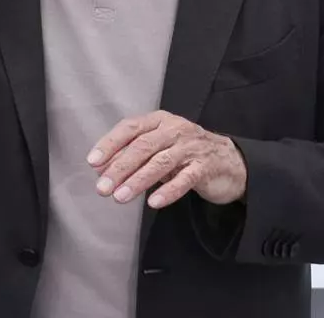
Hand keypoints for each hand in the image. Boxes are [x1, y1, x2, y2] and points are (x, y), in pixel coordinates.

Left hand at [88, 111, 246, 209]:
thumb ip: (133, 156)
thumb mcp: (159, 150)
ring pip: (161, 162)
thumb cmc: (186, 154)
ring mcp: (192, 147)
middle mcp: (175, 128)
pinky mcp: (206, 166)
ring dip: (138, 181)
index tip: (93, 162)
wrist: (230, 162)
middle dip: (119, 167)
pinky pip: (185, 179)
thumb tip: (101, 169)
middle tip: (102, 187)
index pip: (130, 128)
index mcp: (160, 120)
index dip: (110, 144)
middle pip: (143, 146)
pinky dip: (169, 191)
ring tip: (120, 197)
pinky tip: (154, 202)